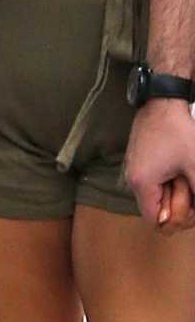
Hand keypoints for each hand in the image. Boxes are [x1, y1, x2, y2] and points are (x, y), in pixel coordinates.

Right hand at [125, 96, 194, 228]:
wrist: (162, 100)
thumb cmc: (177, 130)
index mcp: (143, 183)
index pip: (154, 220)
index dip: (174, 221)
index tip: (190, 208)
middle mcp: (132, 179)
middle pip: (153, 209)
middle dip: (175, 205)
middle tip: (191, 191)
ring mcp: (133, 169)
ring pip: (153, 195)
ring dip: (171, 192)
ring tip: (185, 175)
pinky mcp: (137, 160)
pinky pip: (150, 181)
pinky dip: (165, 181)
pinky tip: (177, 167)